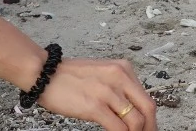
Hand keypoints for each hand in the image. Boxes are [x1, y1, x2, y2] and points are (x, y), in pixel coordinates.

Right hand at [37, 58, 156, 130]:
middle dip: (150, 127)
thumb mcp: (102, 74)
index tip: (149, 128)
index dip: (150, 118)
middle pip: (148, 108)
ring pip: (136, 121)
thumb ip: (118, 87)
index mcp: (124, 69)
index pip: (146, 97)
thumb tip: (130, 109)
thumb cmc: (69, 76)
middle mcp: (120, 77)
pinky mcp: (95, 106)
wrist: (45, 73)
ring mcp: (108, 92)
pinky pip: (118, 128)